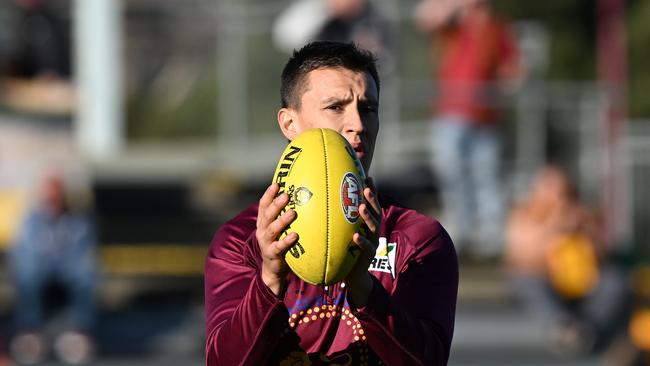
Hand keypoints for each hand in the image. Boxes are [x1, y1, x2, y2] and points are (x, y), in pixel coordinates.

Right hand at [256, 183, 298, 295]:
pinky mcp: (271, 254)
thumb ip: (287, 216)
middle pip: (267, 214)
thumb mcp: (281, 229)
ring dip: (282, 220)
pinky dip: (286, 241)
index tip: (277, 184)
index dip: (268, 195)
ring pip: (272, 229)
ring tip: (293, 213)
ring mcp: (266, 242)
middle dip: (276, 204)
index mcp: (263, 222)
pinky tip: (295, 235)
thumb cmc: (280, 243)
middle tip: (286, 195)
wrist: (273, 269)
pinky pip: (279, 246)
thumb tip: (306, 200)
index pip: (263, 205)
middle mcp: (262, 230)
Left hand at [345, 178, 381, 307]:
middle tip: (366, 188)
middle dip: (372, 199)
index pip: (371, 204)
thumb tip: (324, 200)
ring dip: (368, 216)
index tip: (367, 176)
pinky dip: (362, 241)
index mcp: (367, 223)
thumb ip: (340, 218)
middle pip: (376, 211)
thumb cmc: (345, 249)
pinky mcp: (367, 256)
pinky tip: (356, 236)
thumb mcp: (343, 232)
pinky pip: (366, 247)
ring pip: (373, 227)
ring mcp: (372, 242)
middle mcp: (372, 230)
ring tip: (361, 207)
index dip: (371, 191)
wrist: (352, 275)